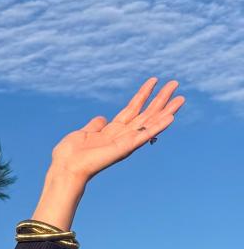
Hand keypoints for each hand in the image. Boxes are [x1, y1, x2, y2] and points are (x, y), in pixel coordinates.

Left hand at [50, 78, 183, 184]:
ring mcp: (125, 142)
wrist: (65, 168)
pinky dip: (158, 127)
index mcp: (111, 131)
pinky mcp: (126, 147)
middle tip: (175, 83)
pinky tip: (171, 117)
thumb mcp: (83, 133)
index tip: (154, 80)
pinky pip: (145, 135)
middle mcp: (121, 136)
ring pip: (150, 122)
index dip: (143, 94)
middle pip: (146, 113)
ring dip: (166, 110)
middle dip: (160, 99)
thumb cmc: (69, 155)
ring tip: (181, 98)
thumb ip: (95, 125)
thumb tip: (102, 118)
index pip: (132, 109)